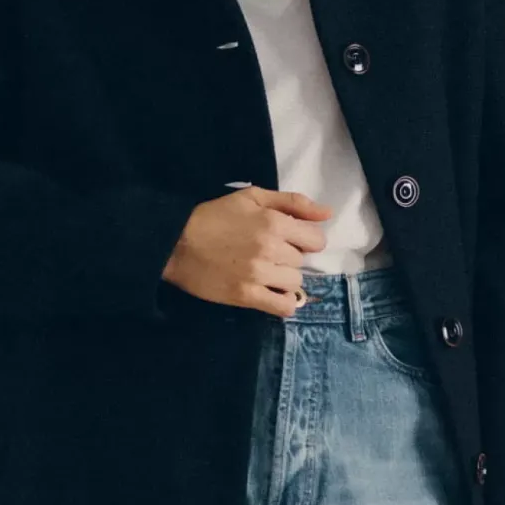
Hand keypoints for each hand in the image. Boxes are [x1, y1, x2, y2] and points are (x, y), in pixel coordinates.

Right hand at [162, 185, 331, 315]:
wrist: (175, 243)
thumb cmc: (214, 216)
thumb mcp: (252, 197)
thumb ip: (292, 203)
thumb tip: (328, 213)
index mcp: (274, 222)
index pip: (316, 240)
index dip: (305, 240)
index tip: (289, 241)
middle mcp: (270, 249)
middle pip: (301, 262)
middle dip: (289, 258)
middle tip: (267, 255)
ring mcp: (259, 275)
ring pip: (294, 284)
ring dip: (284, 280)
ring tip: (264, 273)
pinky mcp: (246, 296)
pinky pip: (282, 307)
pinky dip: (282, 303)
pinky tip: (271, 294)